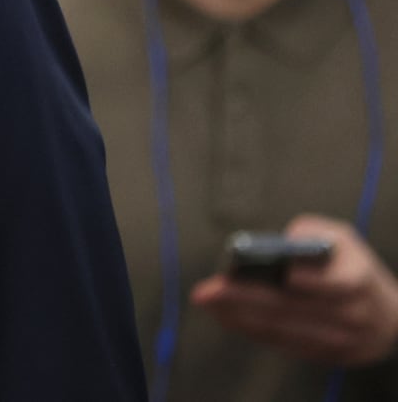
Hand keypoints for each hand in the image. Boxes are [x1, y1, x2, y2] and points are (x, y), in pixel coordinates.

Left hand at [190, 215, 397, 366]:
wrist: (387, 314)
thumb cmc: (350, 266)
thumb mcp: (341, 239)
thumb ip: (312, 232)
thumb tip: (284, 240)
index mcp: (360, 279)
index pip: (336, 283)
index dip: (309, 280)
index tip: (279, 274)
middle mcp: (354, 314)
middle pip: (296, 308)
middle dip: (248, 298)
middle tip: (210, 290)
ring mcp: (342, 340)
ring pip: (286, 330)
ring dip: (242, 317)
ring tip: (209, 302)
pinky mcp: (327, 356)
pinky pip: (285, 345)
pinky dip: (253, 330)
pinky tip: (227, 316)